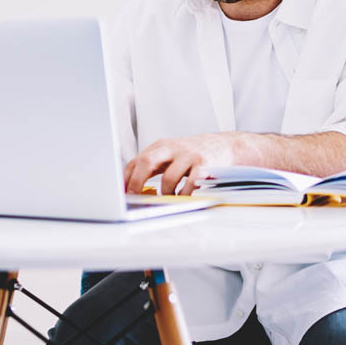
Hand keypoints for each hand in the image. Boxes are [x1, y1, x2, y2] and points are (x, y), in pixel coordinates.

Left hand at [123, 133, 243, 195]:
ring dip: (165, 193)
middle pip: (147, 162)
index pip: (136, 160)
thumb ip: (153, 165)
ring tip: (167, 198)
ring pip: (168, 177)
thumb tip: (131, 185)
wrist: (224, 145)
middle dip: (137, 182)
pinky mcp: (204, 165)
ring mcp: (188, 155)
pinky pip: (190, 183)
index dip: (126, 177)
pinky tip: (183, 197)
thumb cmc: (193, 154)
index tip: (121, 192)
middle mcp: (173, 148)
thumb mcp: (171, 154)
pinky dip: (184, 194)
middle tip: (134, 198)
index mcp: (161, 145)